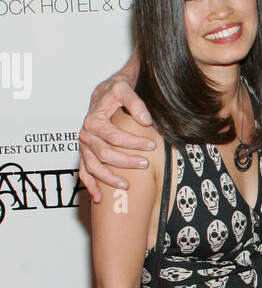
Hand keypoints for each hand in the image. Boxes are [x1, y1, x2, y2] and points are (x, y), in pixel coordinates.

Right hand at [78, 67, 153, 201]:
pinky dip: (90, 186)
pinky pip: (83, 172)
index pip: (114, 136)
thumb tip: (145, 120)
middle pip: (105, 154)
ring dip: (109, 178)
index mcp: (93, 120)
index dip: (134, 142)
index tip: (152, 144)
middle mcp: (86, 135)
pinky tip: (99, 198)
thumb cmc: (113, 91)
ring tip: (127, 185)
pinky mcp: (84, 154)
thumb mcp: (124, 89)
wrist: (103, 92)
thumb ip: (135, 103)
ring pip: (93, 167)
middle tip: (145, 164)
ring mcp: (83, 146)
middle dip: (125, 161)